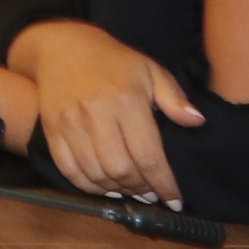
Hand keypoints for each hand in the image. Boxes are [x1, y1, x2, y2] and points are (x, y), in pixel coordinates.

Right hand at [11, 20, 202, 204]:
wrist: (62, 47)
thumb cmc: (114, 61)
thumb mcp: (151, 71)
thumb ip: (175, 99)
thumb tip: (197, 122)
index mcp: (126, 101)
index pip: (148, 156)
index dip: (163, 184)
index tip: (174, 201)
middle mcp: (96, 114)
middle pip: (120, 169)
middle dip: (140, 189)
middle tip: (151, 193)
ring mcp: (69, 122)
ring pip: (95, 173)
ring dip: (116, 189)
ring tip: (130, 190)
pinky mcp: (51, 128)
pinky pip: (68, 168)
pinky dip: (87, 185)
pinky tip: (104, 186)